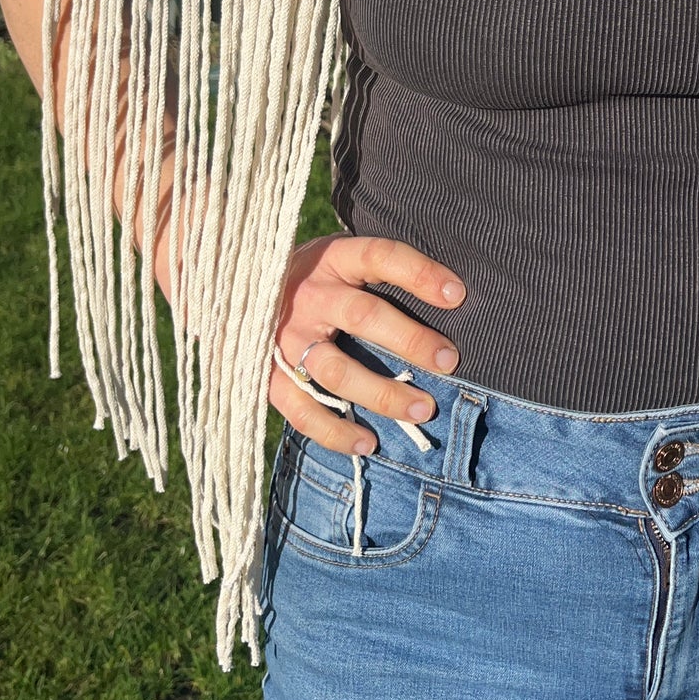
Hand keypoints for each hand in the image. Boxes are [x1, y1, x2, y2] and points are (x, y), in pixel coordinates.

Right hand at [268, 234, 465, 455]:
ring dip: (382, 393)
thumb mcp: (342, 257)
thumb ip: (380, 273)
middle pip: (364, 317)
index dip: (418, 272)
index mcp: (333, 259)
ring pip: (336, 370)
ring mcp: (287, 338)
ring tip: (422, 408)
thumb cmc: (316, 276)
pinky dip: (334, 432)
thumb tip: (451, 297)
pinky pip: (302, 409)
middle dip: (411, 341)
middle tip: (449, 361)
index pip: (380, 257)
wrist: (242, 288)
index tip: (457, 294)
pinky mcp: (269, 375)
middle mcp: (310, 296)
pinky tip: (369, 442)